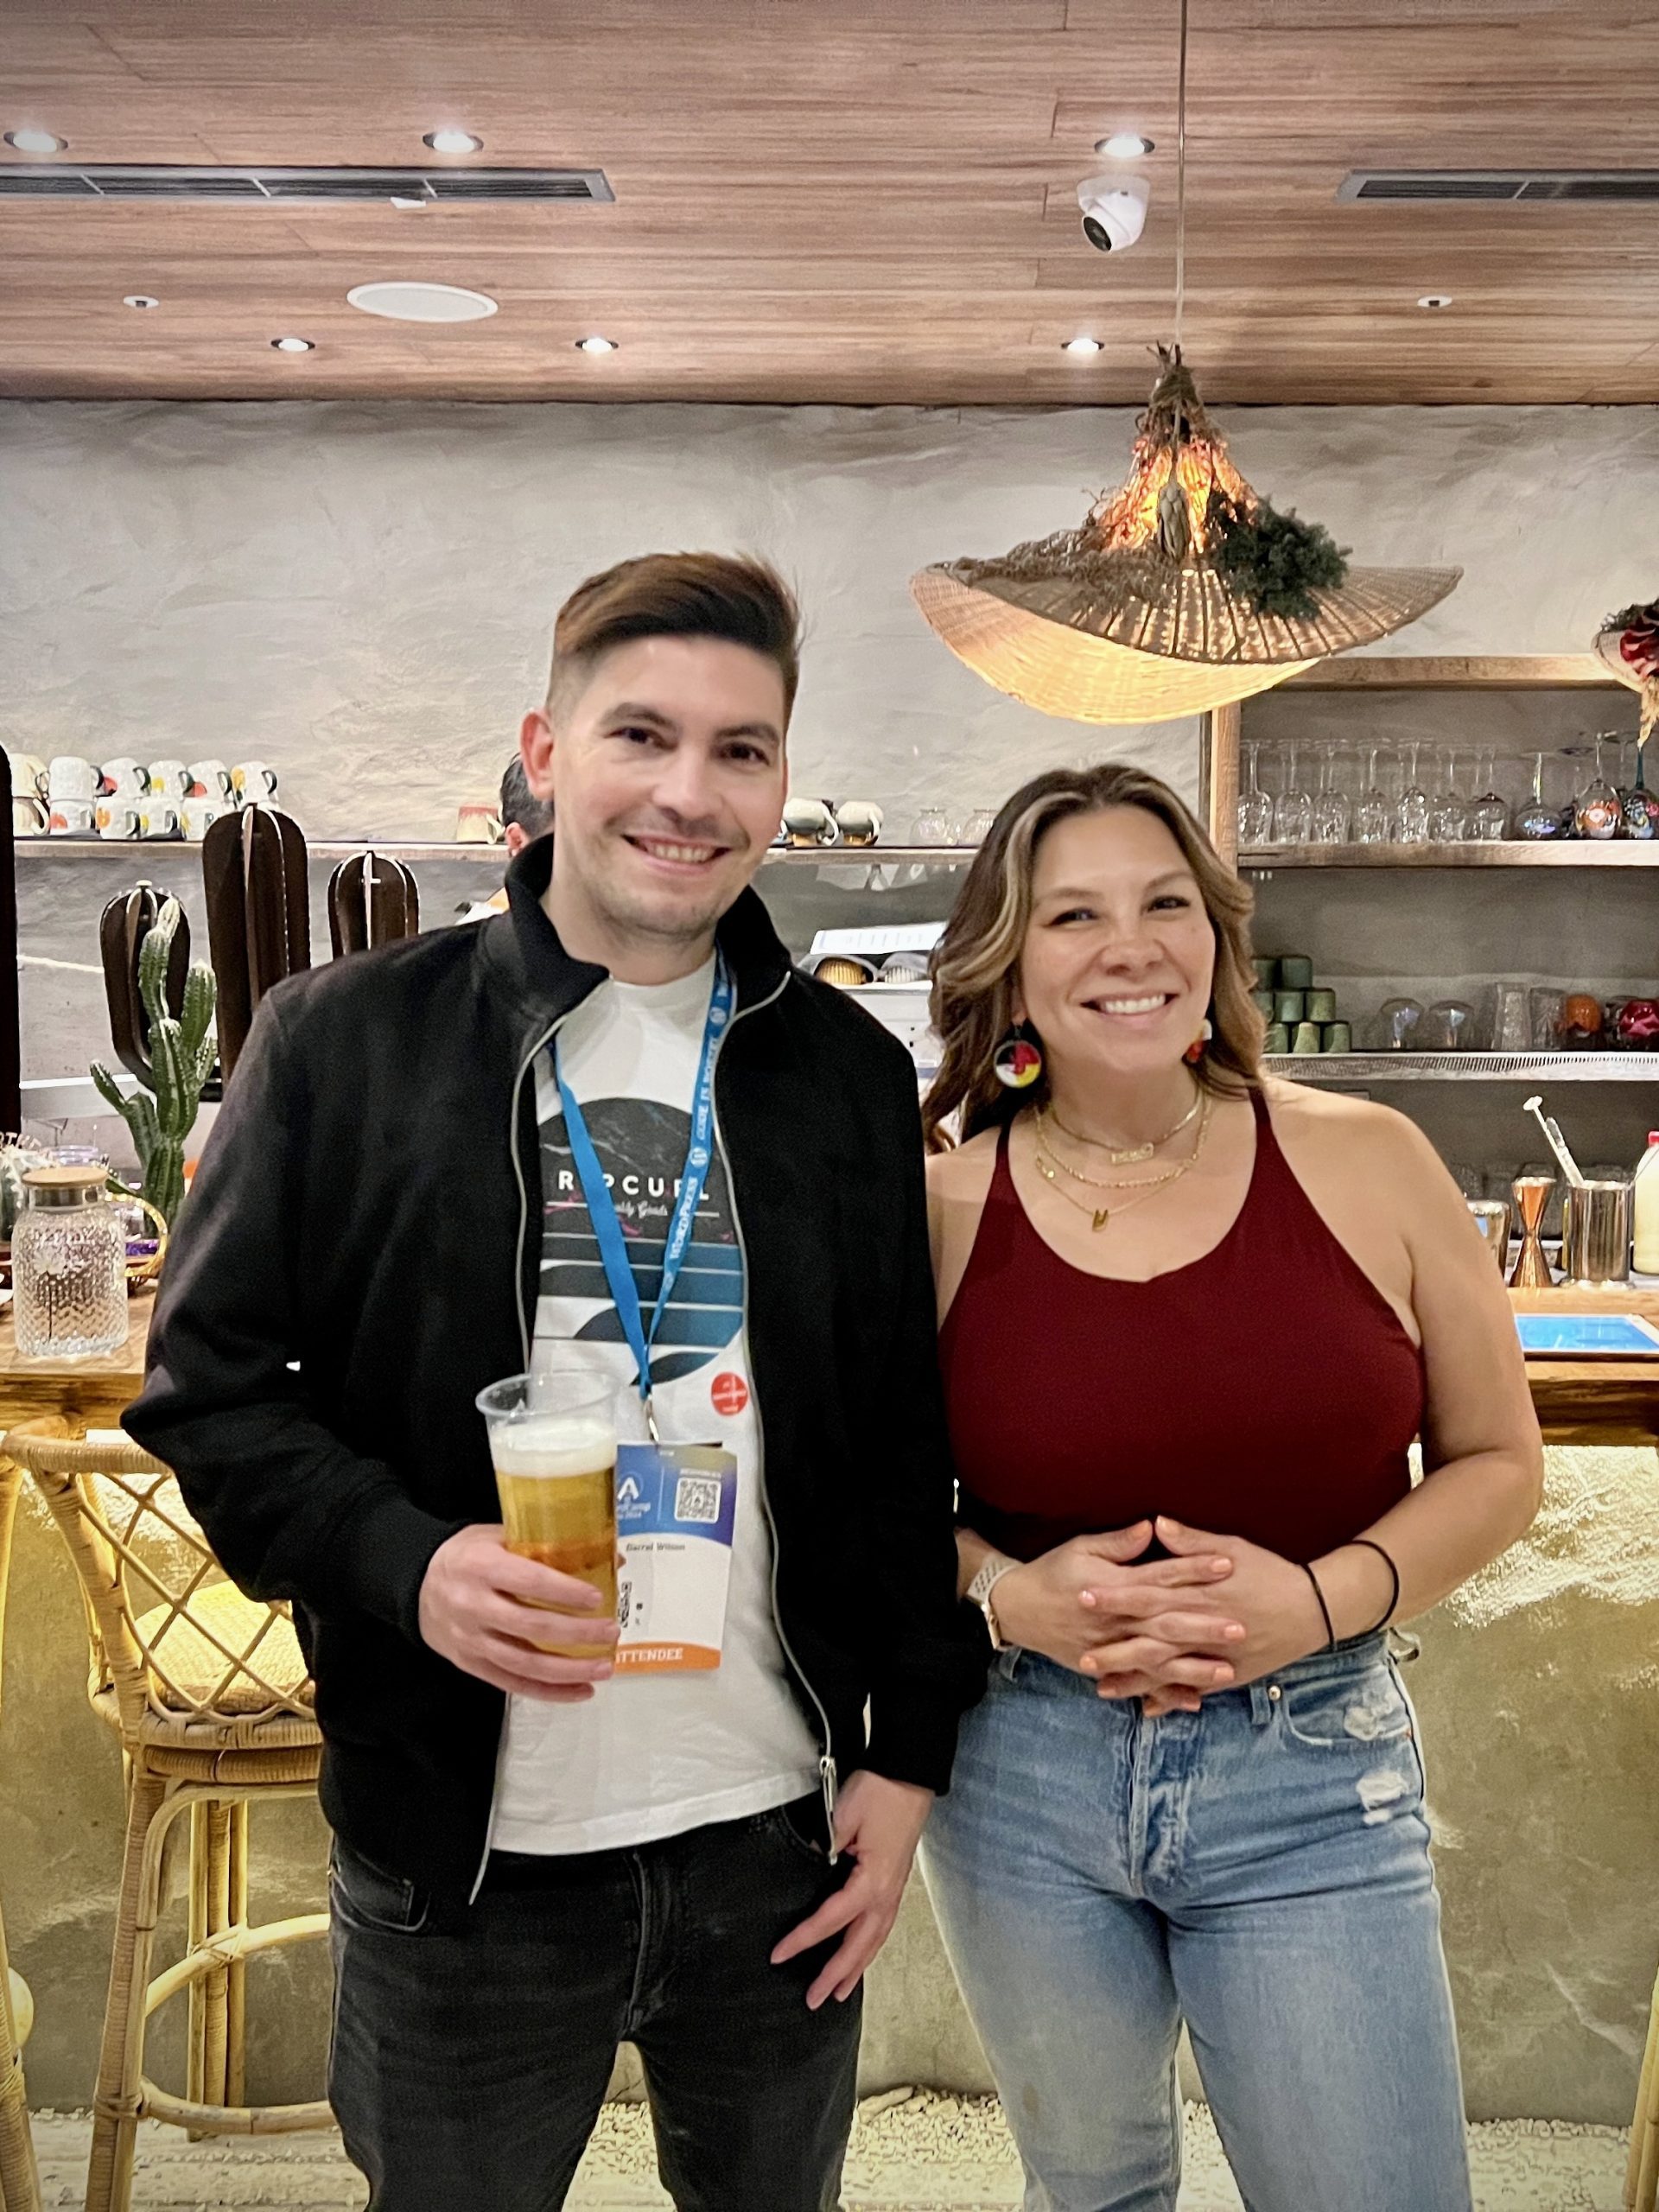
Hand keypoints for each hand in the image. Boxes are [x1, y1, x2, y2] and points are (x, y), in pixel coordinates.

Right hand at [418, 1523, 617, 1699]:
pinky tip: (580, 1691)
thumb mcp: (496, 1536)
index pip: (528, 1581)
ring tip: (603, 1668)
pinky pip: (513, 1683)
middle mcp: (473, 1605)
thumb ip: (544, 1545)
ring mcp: (471, 1640)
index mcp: (481, 1566)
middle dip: (577, 1633)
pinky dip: (549, 1692)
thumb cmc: (468, 1556)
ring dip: (569, 1670)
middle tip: (611, 1632)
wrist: (415, 1585)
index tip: (597, 1598)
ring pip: (524, 1663)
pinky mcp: (470, 1664)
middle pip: (531, 1626)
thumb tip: (609, 1557)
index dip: (564, 1592)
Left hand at [769, 1771, 932, 2010]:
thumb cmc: (881, 1791)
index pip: (831, 1920)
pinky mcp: (895, 1879)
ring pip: (875, 1940)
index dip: (804, 1939)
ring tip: (840, 1992)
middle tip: (814, 2000)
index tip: (780, 1955)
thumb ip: (824, 1848)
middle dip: (836, 1975)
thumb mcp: (842, 1817)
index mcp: (873, 1881)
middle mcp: (887, 1892)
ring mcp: (894, 1887)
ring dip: (856, 1967)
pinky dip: (870, 1946)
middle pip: (859, 1945)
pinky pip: (881, 1924)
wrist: (910, 1772)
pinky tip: (862, 1952)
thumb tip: (810, 1867)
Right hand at [991, 1520, 1241, 1678]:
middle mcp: (1115, 1621)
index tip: (1226, 1563)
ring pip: (1157, 1661)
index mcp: (1113, 1586)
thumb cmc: (1052, 1573)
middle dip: (1203, 1626)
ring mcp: (1111, 1649)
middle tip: (1240, 1627)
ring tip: (1227, 1670)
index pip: (1161, 1575)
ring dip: (1192, 1667)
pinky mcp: (1106, 1668)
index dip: (1194, 1569)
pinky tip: (1193, 1700)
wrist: (1017, 1610)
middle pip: (1166, 1623)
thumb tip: (1153, 1527)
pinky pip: (1140, 1684)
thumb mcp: (1080, 1548)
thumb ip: (1118, 1543)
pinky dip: (1165, 1693)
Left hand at [1084, 1516, 1324, 1708]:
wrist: (1314, 1609)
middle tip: (1080, 1656)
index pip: (1148, 1594)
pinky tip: (1147, 1709)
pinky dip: (1171, 1698)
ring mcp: (1217, 1655)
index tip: (1084, 1595)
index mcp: (1200, 1592)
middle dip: (1115, 1648)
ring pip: (1168, 1671)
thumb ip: (1191, 1541)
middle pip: (1151, 1639)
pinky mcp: (1230, 1674)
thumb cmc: (1271, 1573)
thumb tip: (1156, 1523)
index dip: (1115, 1596)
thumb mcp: (1233, 1547)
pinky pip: (1193, 1689)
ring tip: (1102, 1687)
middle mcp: (1204, 1627)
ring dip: (1135, 1679)